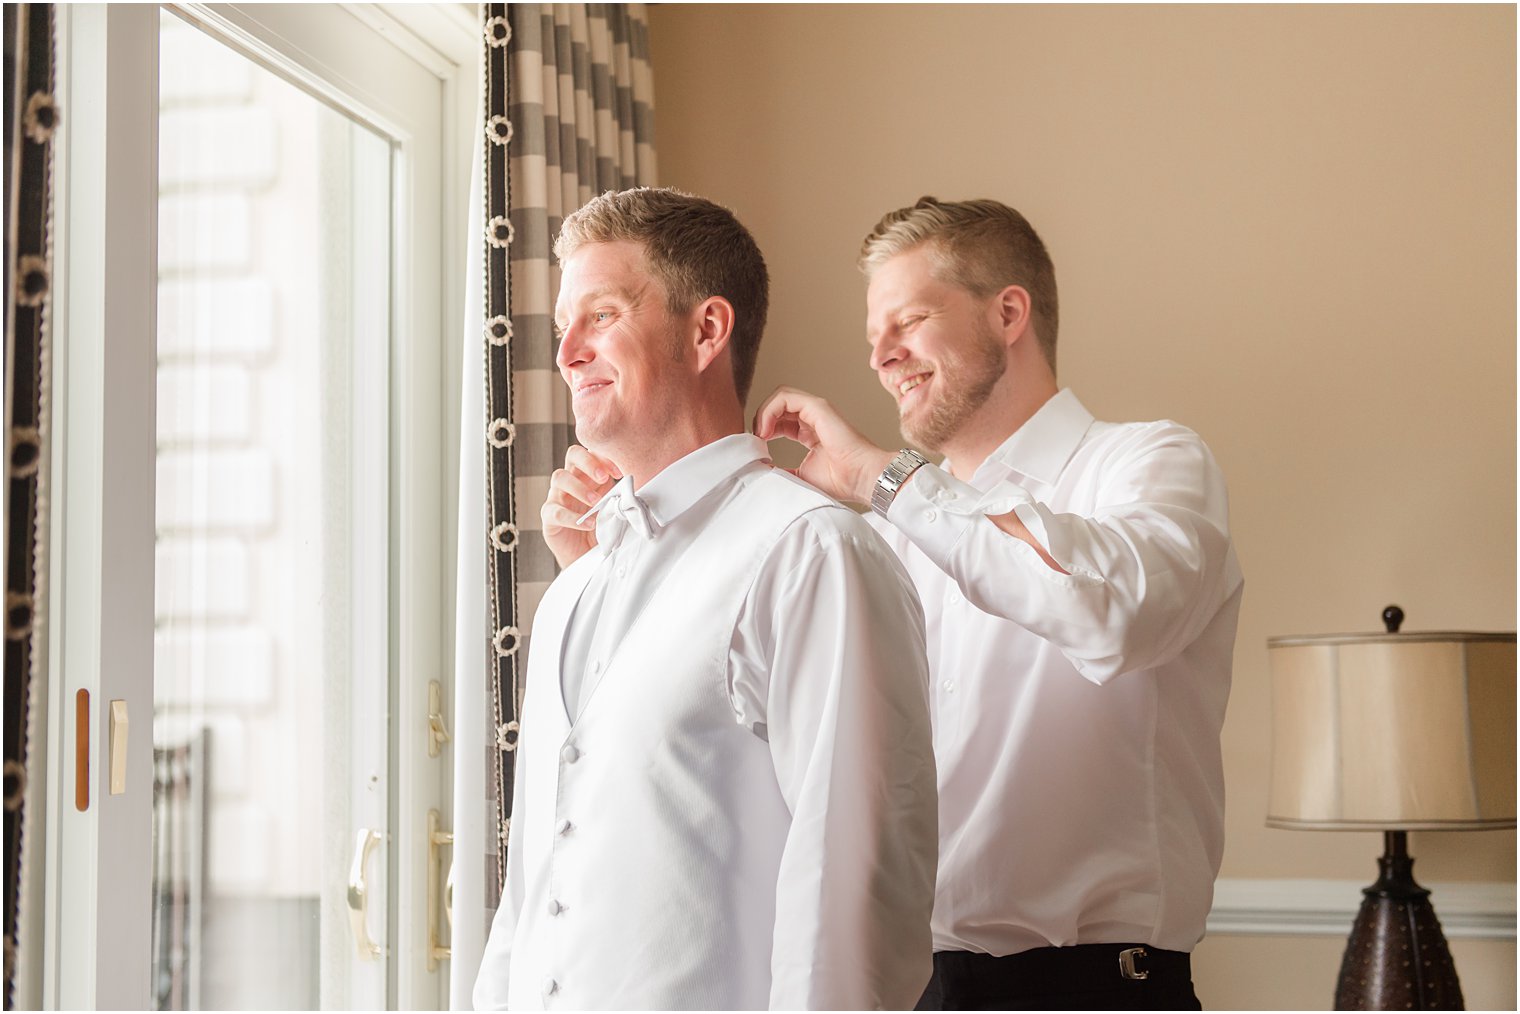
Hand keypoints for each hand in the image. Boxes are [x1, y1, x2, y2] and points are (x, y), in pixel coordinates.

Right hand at [541, 445, 621, 568]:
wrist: (588, 556)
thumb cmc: (603, 528)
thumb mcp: (615, 507)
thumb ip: (621, 494)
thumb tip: (638, 487)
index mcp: (589, 474)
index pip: (591, 451)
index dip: (604, 456)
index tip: (620, 471)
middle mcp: (571, 480)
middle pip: (573, 454)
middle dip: (589, 462)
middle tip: (603, 478)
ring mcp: (558, 497)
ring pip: (559, 477)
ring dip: (579, 487)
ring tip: (596, 502)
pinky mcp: (549, 517)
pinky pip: (555, 511)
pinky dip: (573, 517)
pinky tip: (589, 524)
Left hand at [752, 386, 894, 504]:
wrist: (861, 478)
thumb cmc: (840, 480)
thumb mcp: (800, 477)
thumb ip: (782, 471)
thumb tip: (761, 472)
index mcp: (810, 432)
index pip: (780, 420)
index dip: (764, 429)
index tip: (757, 448)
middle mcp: (813, 418)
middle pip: (778, 406)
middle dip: (761, 419)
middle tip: (755, 440)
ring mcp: (816, 410)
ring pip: (780, 397)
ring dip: (763, 413)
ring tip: (759, 434)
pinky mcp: (818, 407)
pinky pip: (785, 397)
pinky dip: (769, 410)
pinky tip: (765, 430)